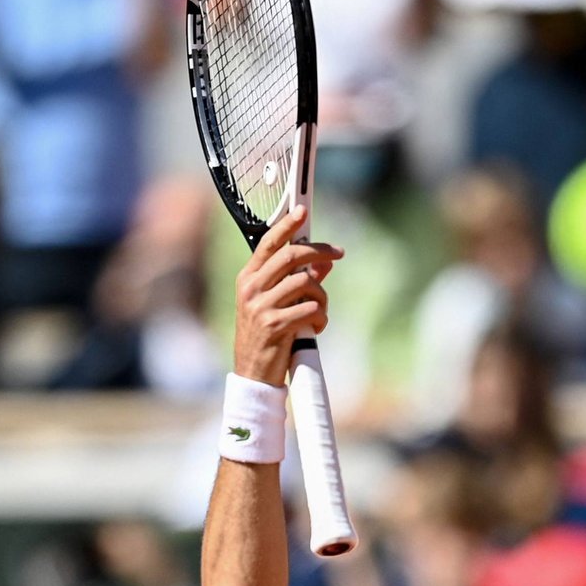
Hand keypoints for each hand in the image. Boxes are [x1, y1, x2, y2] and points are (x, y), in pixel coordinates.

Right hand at [233, 206, 342, 386]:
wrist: (252, 375)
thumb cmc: (266, 337)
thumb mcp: (276, 305)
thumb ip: (297, 281)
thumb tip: (324, 262)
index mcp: (248, 279)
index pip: (269, 243)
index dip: (287, 224)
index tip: (303, 210)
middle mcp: (251, 289)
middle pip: (291, 255)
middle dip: (319, 251)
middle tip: (337, 253)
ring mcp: (261, 306)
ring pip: (306, 282)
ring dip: (322, 296)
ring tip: (320, 312)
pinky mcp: (275, 325)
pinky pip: (310, 309)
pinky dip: (321, 318)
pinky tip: (316, 328)